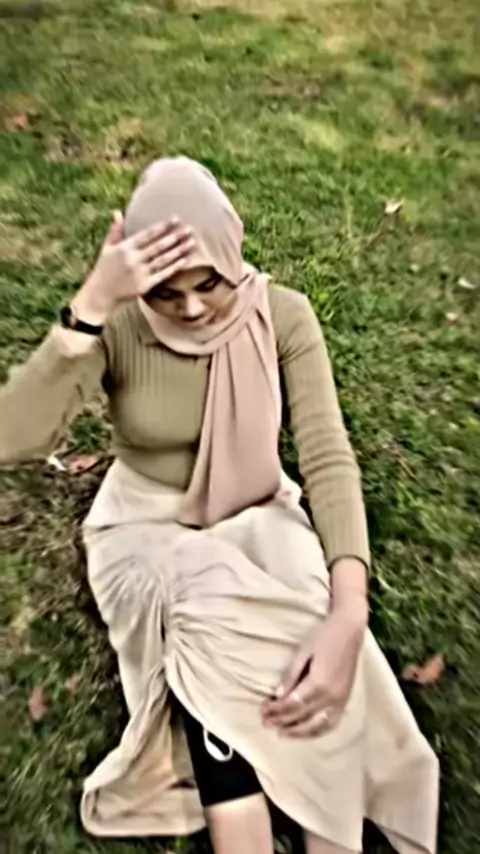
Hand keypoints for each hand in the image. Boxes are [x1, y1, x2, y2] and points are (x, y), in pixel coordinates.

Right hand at [72, 211, 194, 323]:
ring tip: (191, 243)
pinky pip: (162, 275)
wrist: (101, 293)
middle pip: (159, 246)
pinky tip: (184, 260)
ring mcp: (140, 273)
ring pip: (163, 260)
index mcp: (125, 247)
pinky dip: (174, 267)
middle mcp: (134, 259)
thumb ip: (115, 231)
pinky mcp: (145, 285)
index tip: (176, 219)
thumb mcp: (107, 248)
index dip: (163, 226)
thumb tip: (118, 212)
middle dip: (175, 237)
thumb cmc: (104, 269)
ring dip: (179, 251)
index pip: (148, 234)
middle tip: (189, 229)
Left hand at [262, 600, 366, 737]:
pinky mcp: (346, 700)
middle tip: (265, 723)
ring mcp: (341, 701)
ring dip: (299, 732)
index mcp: (318, 683)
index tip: (262, 711)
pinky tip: (306, 732)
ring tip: (282, 733)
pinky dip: (318, 731)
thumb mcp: (303, 652)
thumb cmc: (324, 636)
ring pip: (318, 725)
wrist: (350, 630)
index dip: (276, 710)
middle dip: (282, 721)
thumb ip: (291, 675)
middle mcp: (331, 697)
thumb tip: (277, 695)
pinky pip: (332, 723)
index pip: (292, 704)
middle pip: (302, 716)